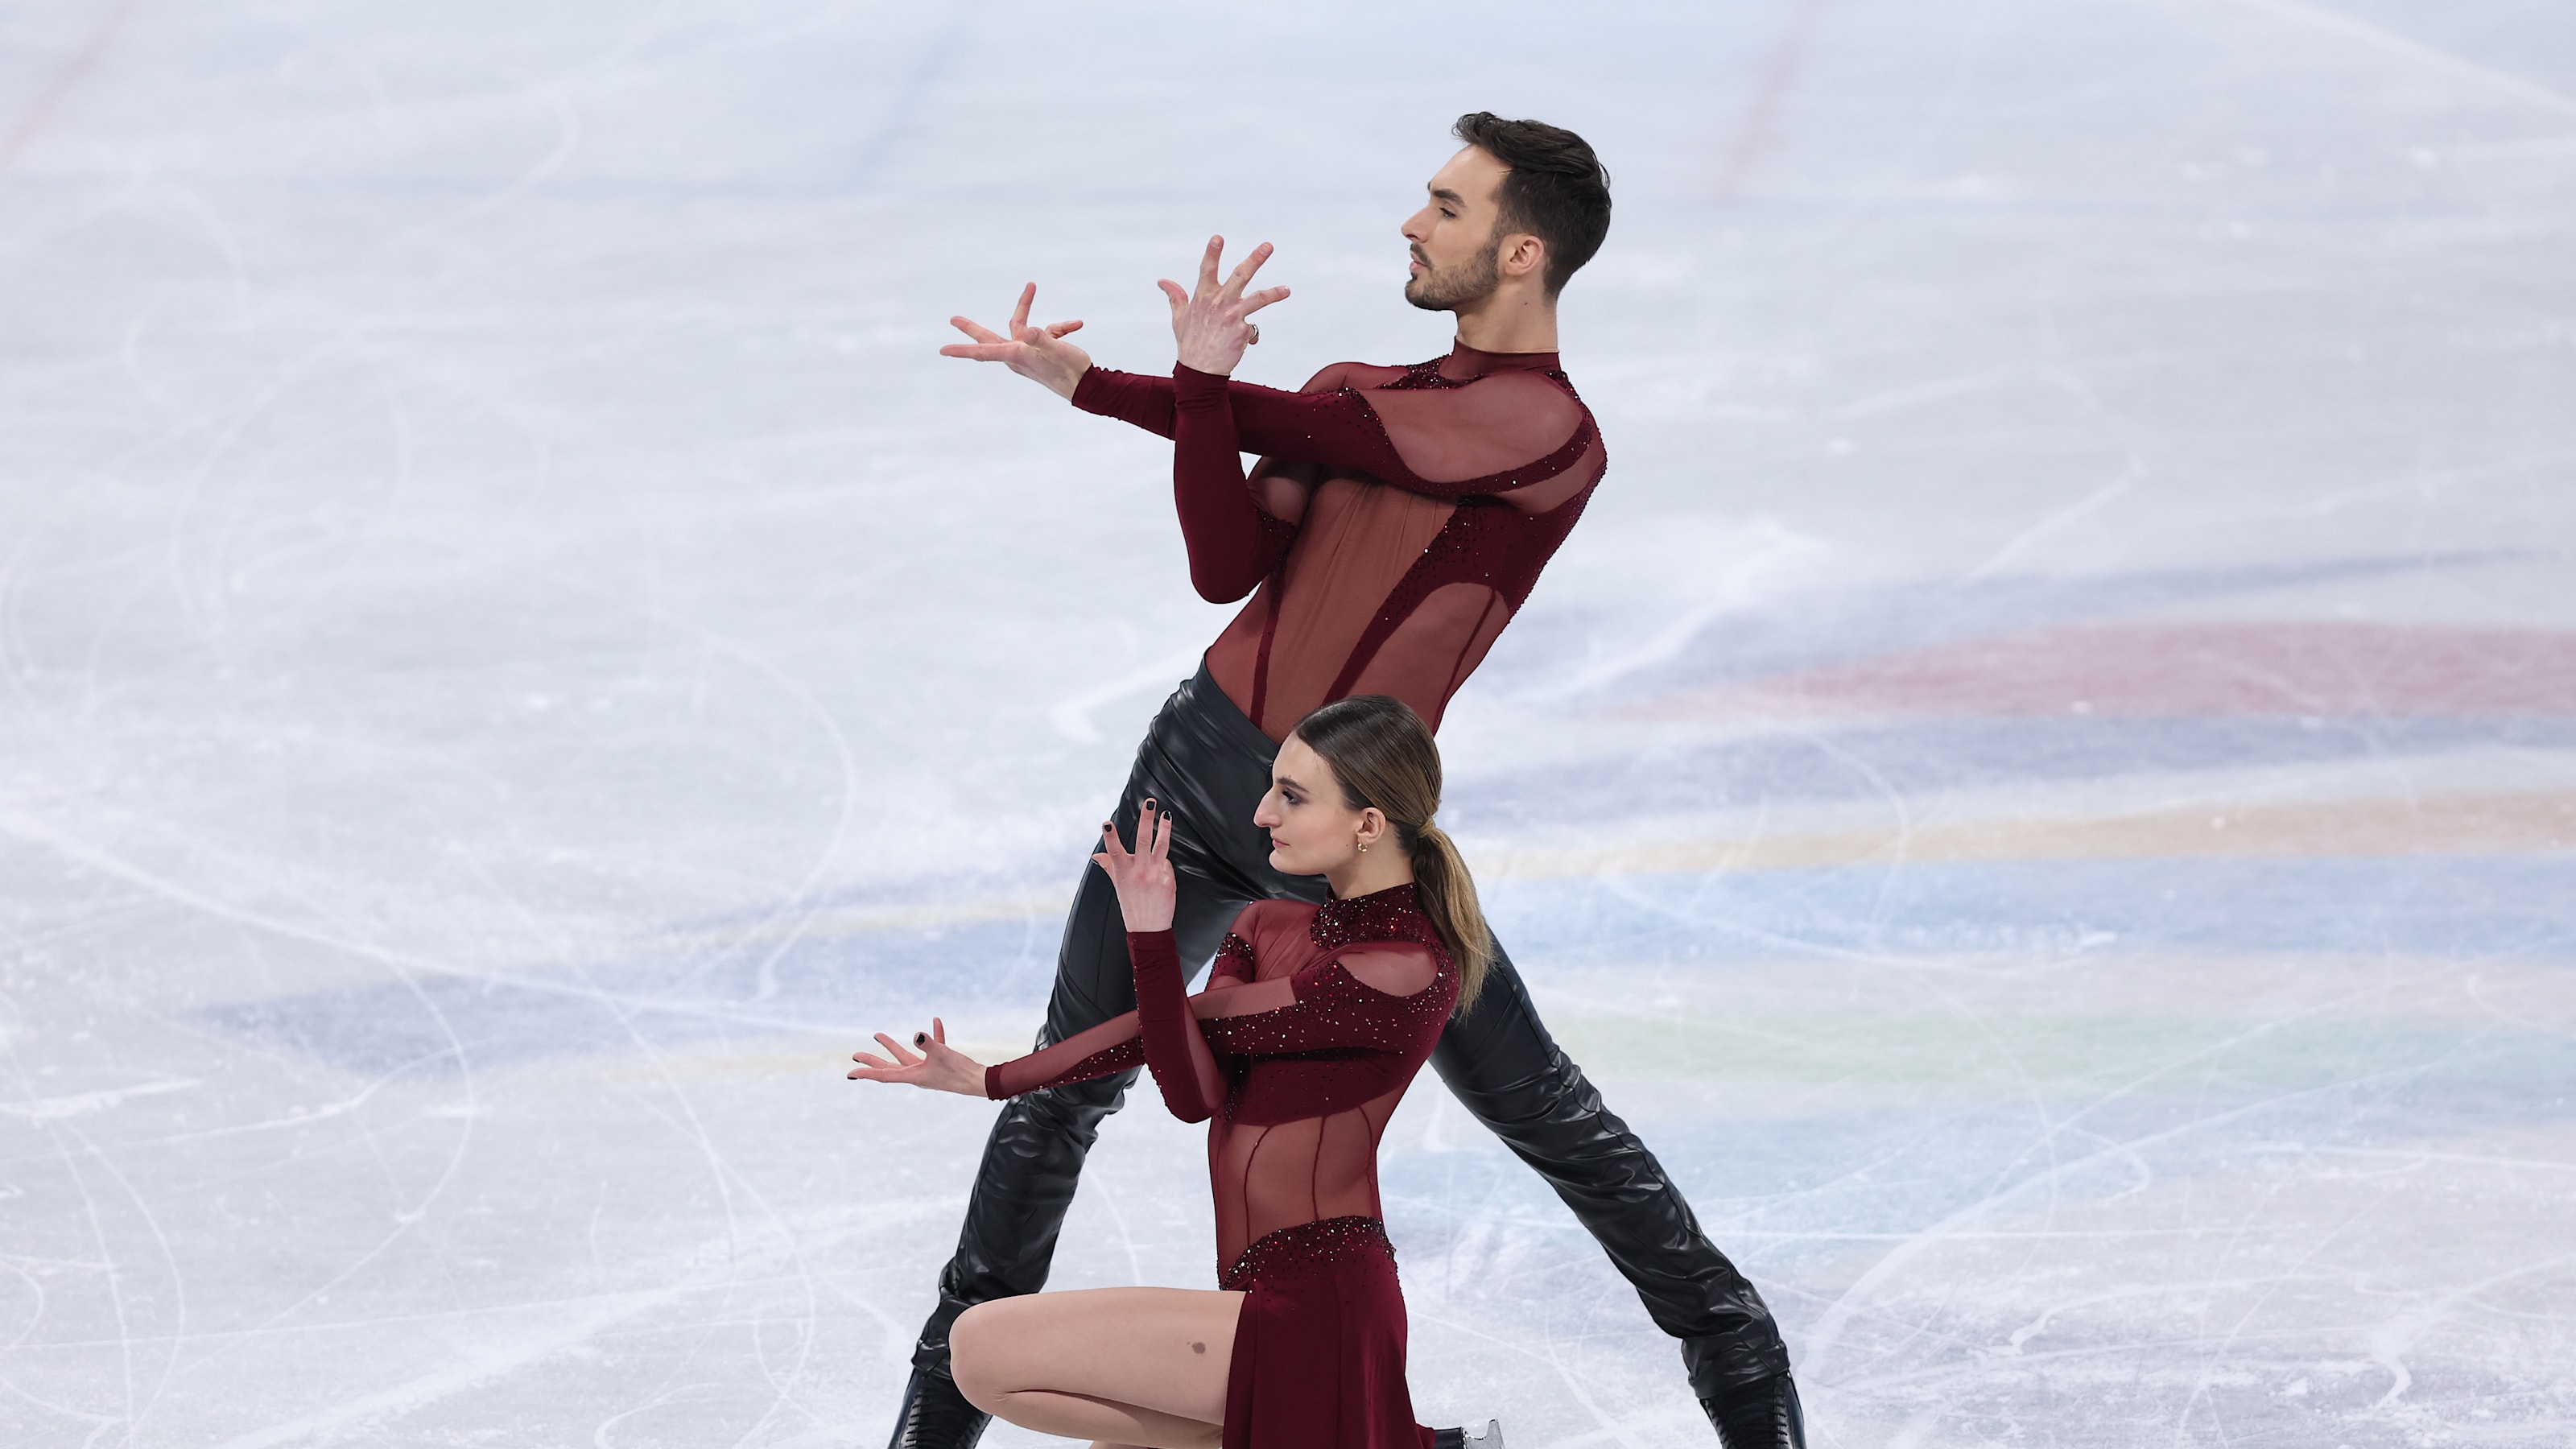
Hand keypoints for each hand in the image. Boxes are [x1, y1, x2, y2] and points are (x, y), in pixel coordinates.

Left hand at [847, 1018, 986, 1095]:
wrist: (979, 1081)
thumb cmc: (960, 1071)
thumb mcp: (942, 1054)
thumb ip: (929, 1043)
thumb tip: (918, 1034)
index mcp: (914, 1076)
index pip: (884, 1075)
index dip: (867, 1072)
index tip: (850, 1072)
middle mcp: (917, 1074)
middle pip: (889, 1067)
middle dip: (872, 1060)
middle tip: (856, 1056)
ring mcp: (928, 1069)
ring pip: (905, 1057)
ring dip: (892, 1046)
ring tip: (878, 1035)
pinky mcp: (940, 1064)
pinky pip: (931, 1048)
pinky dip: (931, 1036)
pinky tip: (935, 1021)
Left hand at [940, 283, 1093, 398]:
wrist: (1088, 386)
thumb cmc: (1069, 370)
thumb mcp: (1056, 351)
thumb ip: (1042, 339)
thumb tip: (1031, 330)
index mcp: (1016, 355)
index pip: (983, 351)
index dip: (962, 349)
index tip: (943, 351)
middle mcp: (1018, 354)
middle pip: (989, 338)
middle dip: (972, 328)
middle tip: (954, 319)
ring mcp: (1030, 352)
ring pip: (1022, 326)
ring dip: (1026, 306)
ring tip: (1031, 286)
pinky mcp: (1045, 349)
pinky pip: (1048, 332)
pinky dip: (1062, 326)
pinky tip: (1077, 325)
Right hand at [1093, 799, 1176, 932]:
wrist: (1148, 928)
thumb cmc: (1131, 904)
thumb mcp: (1117, 885)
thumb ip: (1109, 867)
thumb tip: (1096, 856)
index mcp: (1124, 872)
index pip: (1114, 851)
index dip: (1110, 837)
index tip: (1106, 823)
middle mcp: (1139, 872)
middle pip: (1142, 840)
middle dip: (1146, 819)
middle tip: (1150, 802)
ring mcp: (1155, 875)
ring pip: (1161, 847)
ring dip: (1164, 829)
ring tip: (1167, 815)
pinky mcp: (1168, 880)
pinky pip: (1167, 864)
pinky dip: (1164, 864)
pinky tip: (1161, 870)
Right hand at [1157, 237, 1288, 377]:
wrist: (1200, 372)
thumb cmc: (1189, 343)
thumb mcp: (1178, 318)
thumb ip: (1175, 297)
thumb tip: (1162, 281)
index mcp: (1203, 297)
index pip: (1207, 270)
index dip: (1212, 253)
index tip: (1218, 237)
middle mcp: (1219, 303)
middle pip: (1240, 276)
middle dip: (1255, 259)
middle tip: (1268, 246)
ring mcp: (1232, 317)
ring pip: (1257, 299)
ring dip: (1273, 293)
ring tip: (1287, 290)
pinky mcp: (1242, 332)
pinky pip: (1252, 328)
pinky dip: (1250, 335)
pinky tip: (1244, 344)